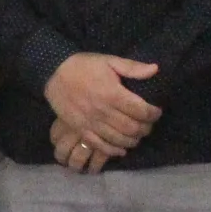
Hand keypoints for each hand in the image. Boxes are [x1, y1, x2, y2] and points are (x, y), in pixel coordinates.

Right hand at [45, 53, 162, 162]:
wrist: (54, 72)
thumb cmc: (84, 66)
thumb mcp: (109, 61)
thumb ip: (132, 67)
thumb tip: (155, 69)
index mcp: (113, 93)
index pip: (141, 110)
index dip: (153, 114)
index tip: (156, 112)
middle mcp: (103, 111)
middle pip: (132, 128)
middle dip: (146, 128)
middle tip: (148, 124)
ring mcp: (91, 123)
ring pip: (119, 140)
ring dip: (133, 140)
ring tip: (137, 135)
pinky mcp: (81, 129)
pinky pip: (100, 146)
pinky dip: (114, 151)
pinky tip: (121, 149)